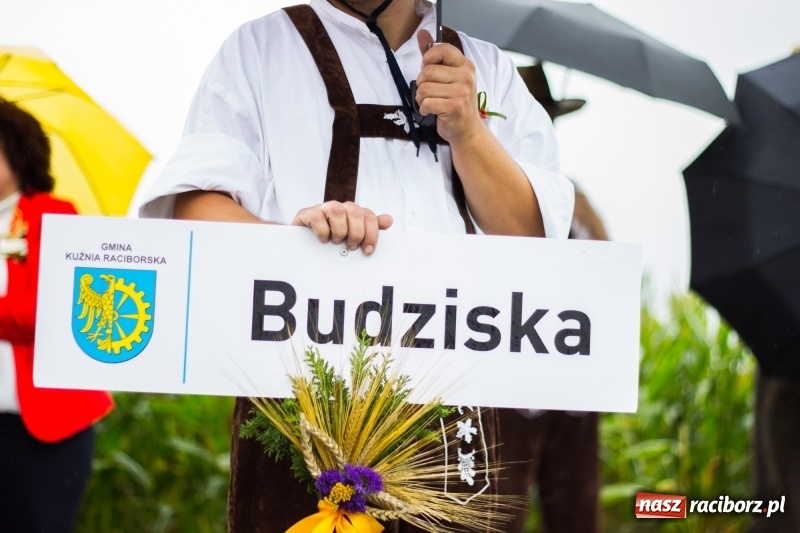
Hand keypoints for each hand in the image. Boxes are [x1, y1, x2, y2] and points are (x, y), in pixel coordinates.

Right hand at [292, 201, 392, 255]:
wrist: (305, 243)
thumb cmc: (332, 240)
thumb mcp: (352, 237)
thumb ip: (370, 228)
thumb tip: (389, 220)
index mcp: (354, 212)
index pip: (369, 216)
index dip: (372, 233)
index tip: (368, 250)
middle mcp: (340, 207)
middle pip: (355, 212)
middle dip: (356, 233)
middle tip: (351, 247)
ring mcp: (323, 208)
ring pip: (336, 210)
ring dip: (339, 230)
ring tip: (336, 242)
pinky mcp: (307, 213)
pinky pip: (317, 217)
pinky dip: (322, 231)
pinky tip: (323, 240)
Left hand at [415, 29, 482, 143]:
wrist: (467, 130)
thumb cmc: (455, 103)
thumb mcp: (448, 77)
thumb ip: (434, 56)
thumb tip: (421, 34)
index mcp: (465, 65)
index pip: (442, 49)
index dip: (428, 59)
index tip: (428, 70)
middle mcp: (466, 76)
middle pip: (427, 71)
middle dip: (421, 83)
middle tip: (430, 93)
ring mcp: (461, 92)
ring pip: (424, 88)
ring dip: (420, 98)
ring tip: (430, 103)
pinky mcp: (454, 106)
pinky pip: (426, 103)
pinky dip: (423, 109)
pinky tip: (430, 111)